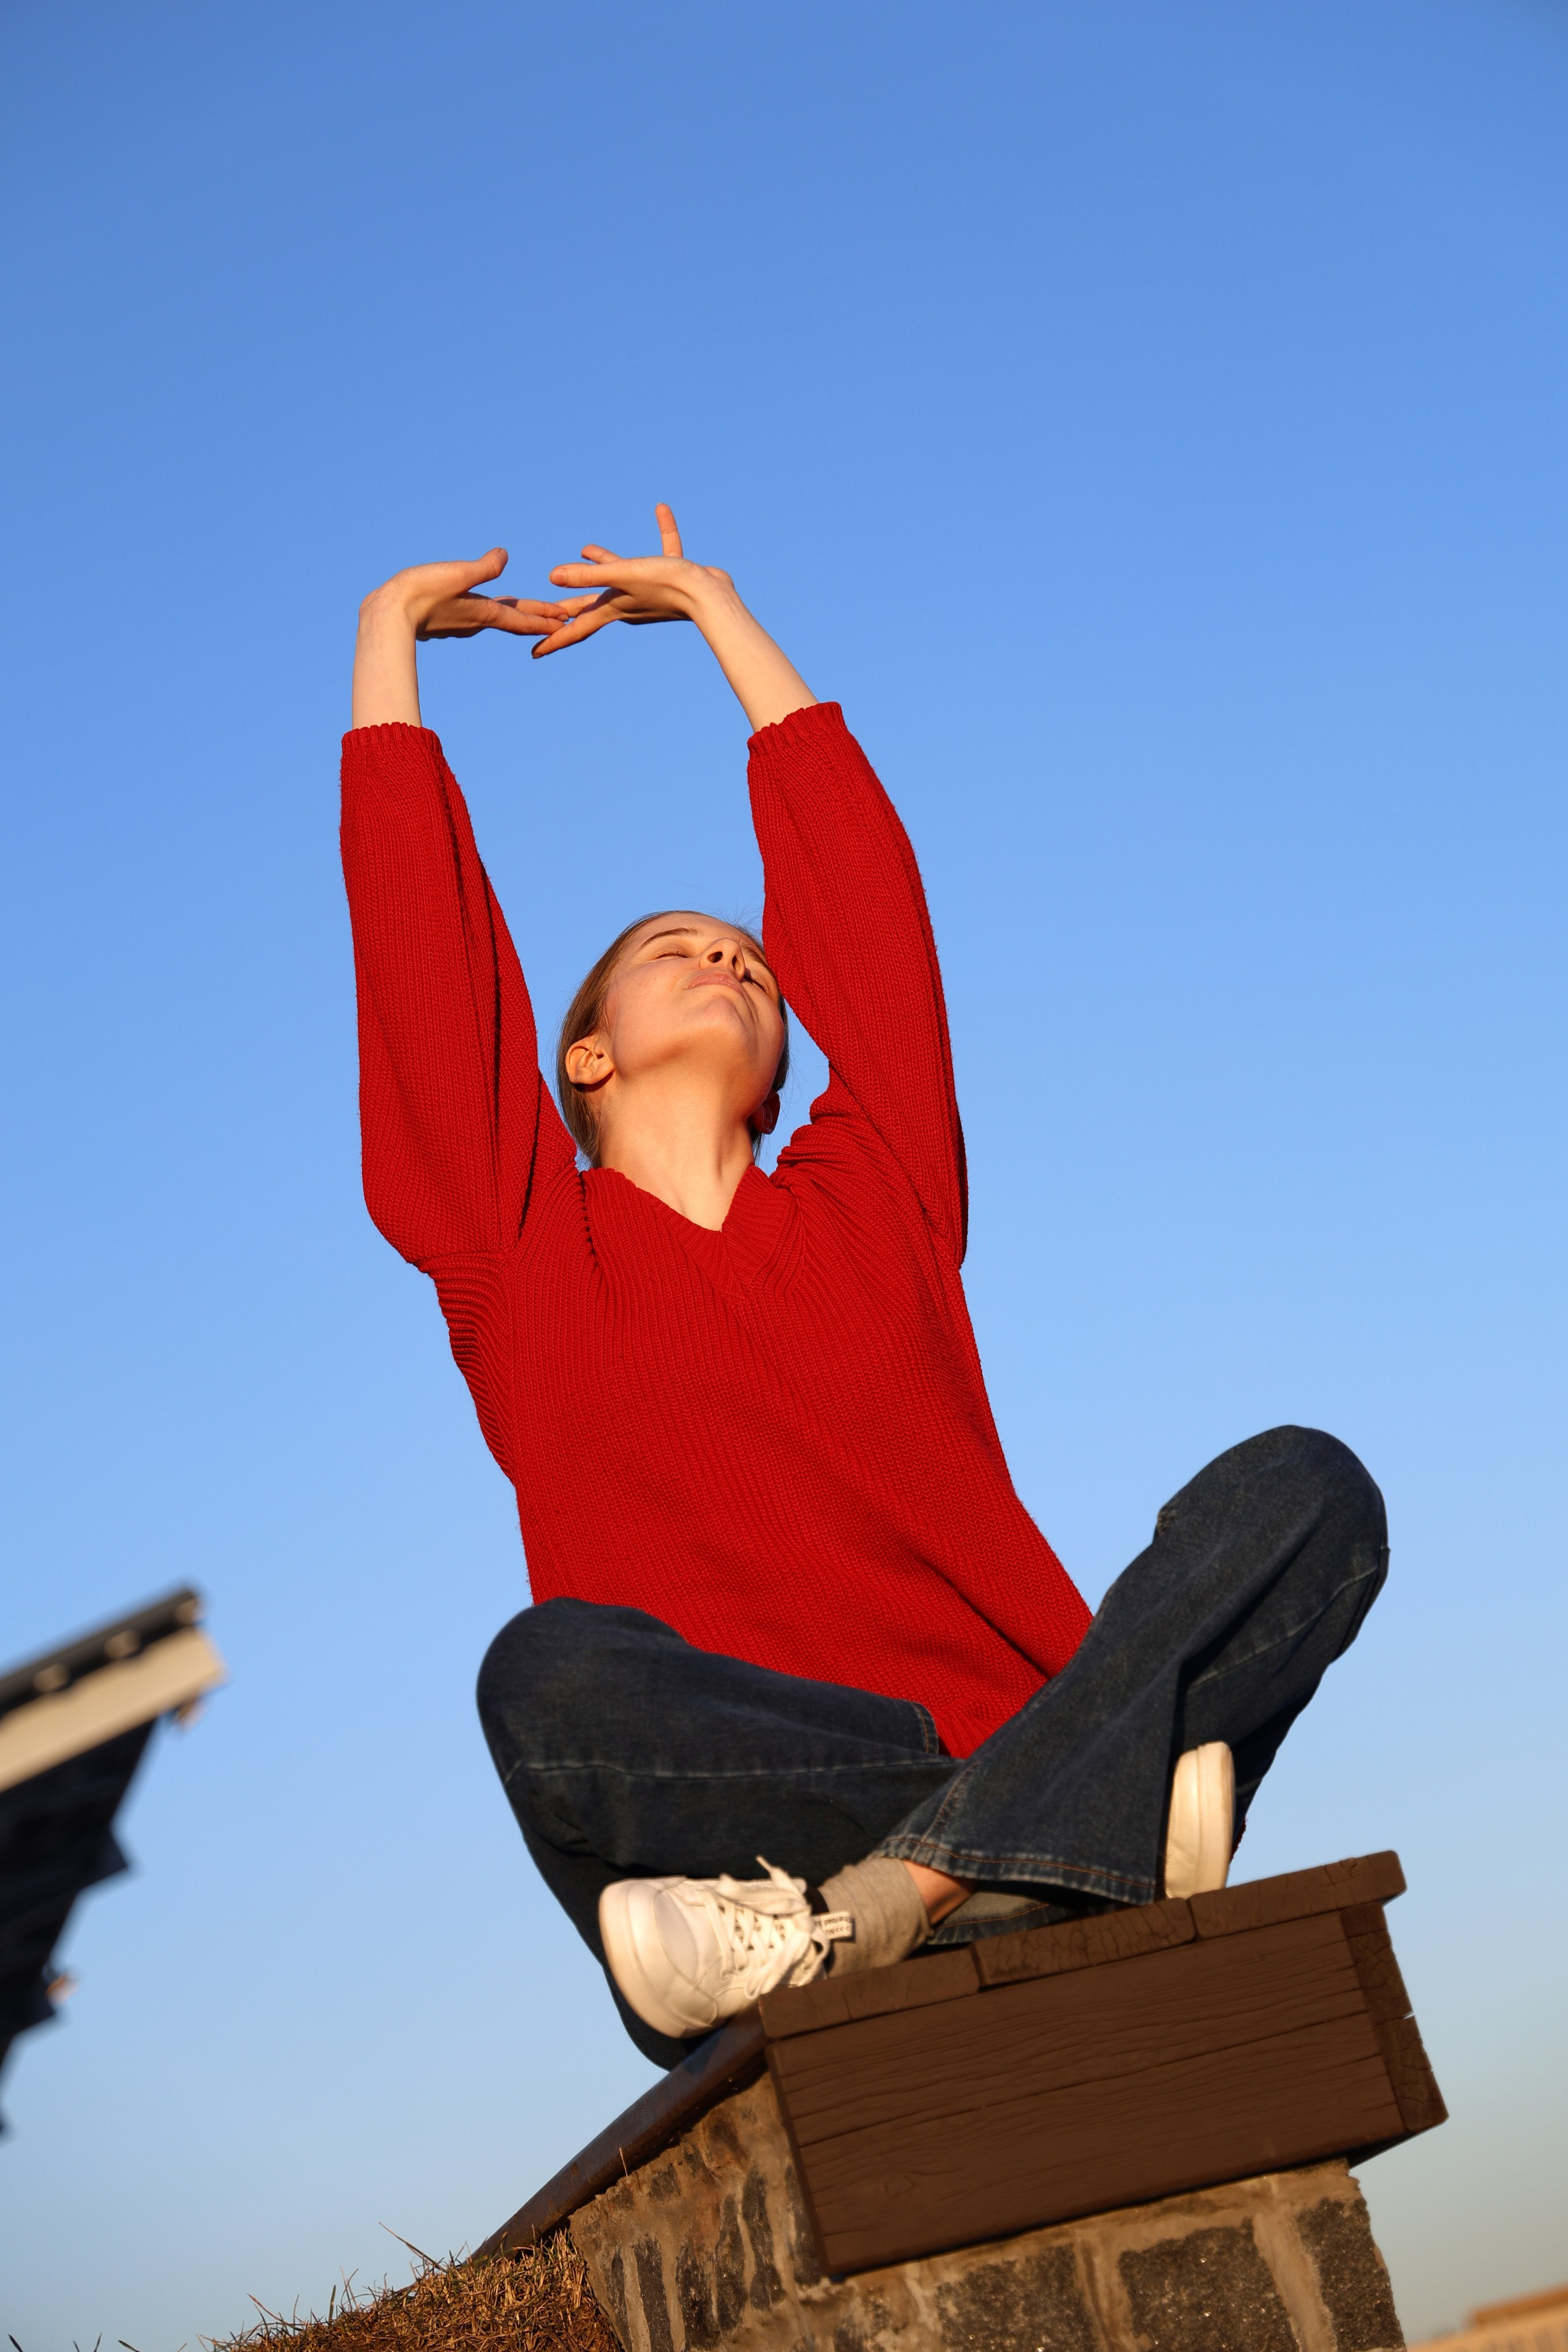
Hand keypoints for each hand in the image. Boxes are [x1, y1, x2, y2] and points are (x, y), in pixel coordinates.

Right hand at [361, 549, 567, 642]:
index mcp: (483, 613)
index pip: (523, 617)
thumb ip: (484, 567)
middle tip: (559, 620)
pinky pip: (472, 614)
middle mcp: (475, 621)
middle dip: (537, 617)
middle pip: (513, 618)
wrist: (386, 616)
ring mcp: (459, 623)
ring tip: (524, 612)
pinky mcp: (442, 620)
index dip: (546, 618)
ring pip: (493, 616)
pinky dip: (486, 610)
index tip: (567, 623)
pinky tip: (478, 606)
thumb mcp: (457, 574)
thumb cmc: (422, 593)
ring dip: (512, 615)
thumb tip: (504, 556)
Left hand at [533, 505, 735, 657]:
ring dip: (603, 564)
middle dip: (571, 604)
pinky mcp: (672, 577)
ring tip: (585, 548)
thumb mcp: (623, 575)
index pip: (576, 627)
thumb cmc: (666, 586)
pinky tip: (662, 510)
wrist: (711, 595)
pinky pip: (662, 552)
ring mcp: (650, 592)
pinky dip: (662, 534)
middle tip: (550, 610)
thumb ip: (588, 575)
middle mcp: (629, 603)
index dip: (554, 640)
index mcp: (614, 608)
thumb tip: (551, 577)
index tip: (533, 654)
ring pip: (620, 576)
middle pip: (592, 604)